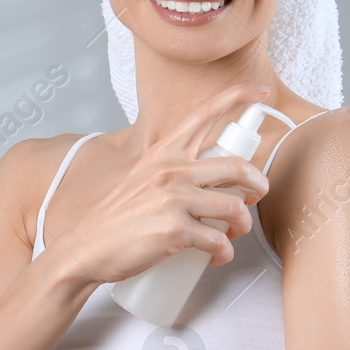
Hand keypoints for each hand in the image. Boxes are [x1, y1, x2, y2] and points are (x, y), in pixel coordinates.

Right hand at [49, 82, 272, 284]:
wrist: (87, 249)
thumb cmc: (117, 219)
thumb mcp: (143, 178)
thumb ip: (174, 170)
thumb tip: (212, 179)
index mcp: (164, 152)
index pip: (204, 113)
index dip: (238, 97)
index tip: (261, 93)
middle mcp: (170, 170)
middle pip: (238, 167)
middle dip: (258, 185)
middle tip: (255, 197)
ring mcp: (173, 200)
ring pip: (235, 208)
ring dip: (243, 226)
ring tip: (231, 234)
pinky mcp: (174, 231)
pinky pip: (219, 241)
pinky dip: (224, 253)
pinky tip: (215, 257)